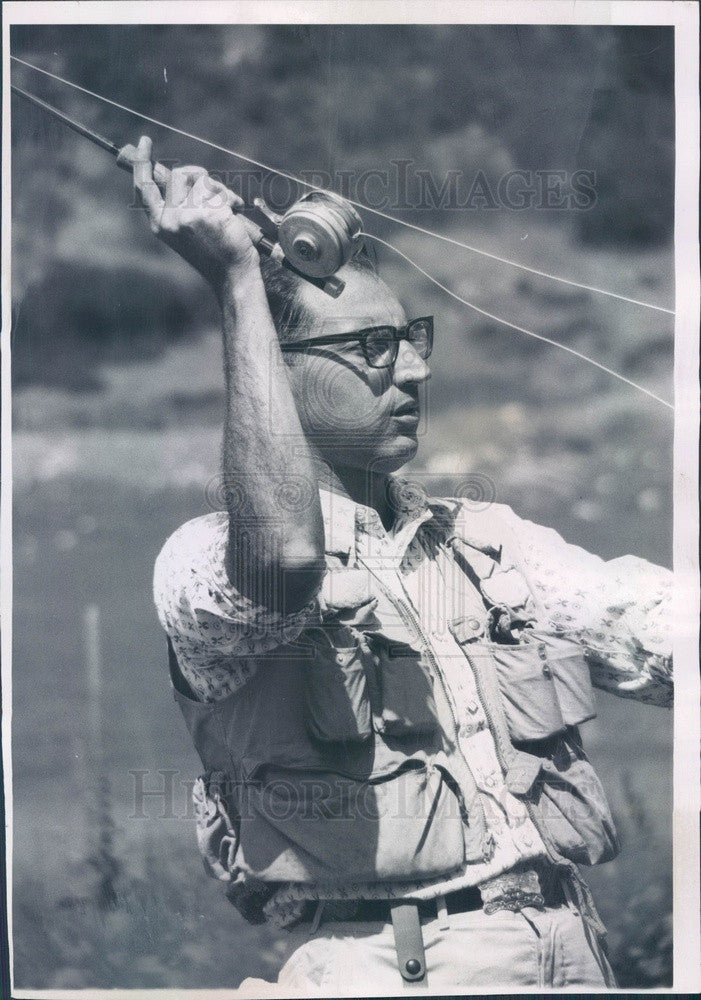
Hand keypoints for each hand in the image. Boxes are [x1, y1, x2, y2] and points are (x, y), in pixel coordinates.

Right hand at [129, 135, 259, 290]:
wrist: (233, 276)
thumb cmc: (216, 253)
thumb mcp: (188, 230)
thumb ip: (180, 206)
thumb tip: (182, 175)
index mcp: (160, 224)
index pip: (143, 186)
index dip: (142, 162)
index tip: (145, 142)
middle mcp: (168, 219)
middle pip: (178, 175)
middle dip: (200, 176)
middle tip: (217, 192)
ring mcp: (186, 215)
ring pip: (201, 179)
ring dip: (219, 190)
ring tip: (229, 210)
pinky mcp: (206, 213)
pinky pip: (219, 191)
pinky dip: (232, 199)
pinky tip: (235, 217)